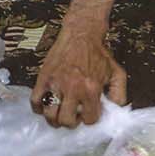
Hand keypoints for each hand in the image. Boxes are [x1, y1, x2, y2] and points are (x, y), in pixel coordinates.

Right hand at [33, 0, 127, 127]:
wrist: (81, 34)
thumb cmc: (98, 54)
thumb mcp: (116, 73)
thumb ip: (119, 94)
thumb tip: (114, 111)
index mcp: (91, 89)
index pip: (89, 119)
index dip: (89, 118)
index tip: (88, 113)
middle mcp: (73, 89)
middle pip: (67, 121)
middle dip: (72, 122)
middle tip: (73, 115)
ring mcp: (56, 84)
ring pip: (50, 115)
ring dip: (55, 118)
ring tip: (60, 113)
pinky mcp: (44, 78)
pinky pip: (35, 101)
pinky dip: (39, 108)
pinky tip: (47, 104)